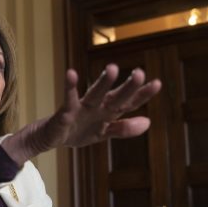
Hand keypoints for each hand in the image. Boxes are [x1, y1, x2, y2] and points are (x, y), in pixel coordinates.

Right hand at [2, 64, 160, 165]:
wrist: (50, 138)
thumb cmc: (77, 131)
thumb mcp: (103, 133)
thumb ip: (124, 128)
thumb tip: (148, 122)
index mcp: (107, 112)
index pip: (128, 103)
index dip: (142, 95)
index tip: (157, 83)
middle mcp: (97, 107)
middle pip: (115, 97)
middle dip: (127, 87)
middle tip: (139, 72)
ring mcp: (81, 108)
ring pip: (95, 95)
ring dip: (103, 83)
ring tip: (112, 68)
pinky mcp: (65, 112)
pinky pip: (68, 99)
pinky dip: (69, 87)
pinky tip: (71, 73)